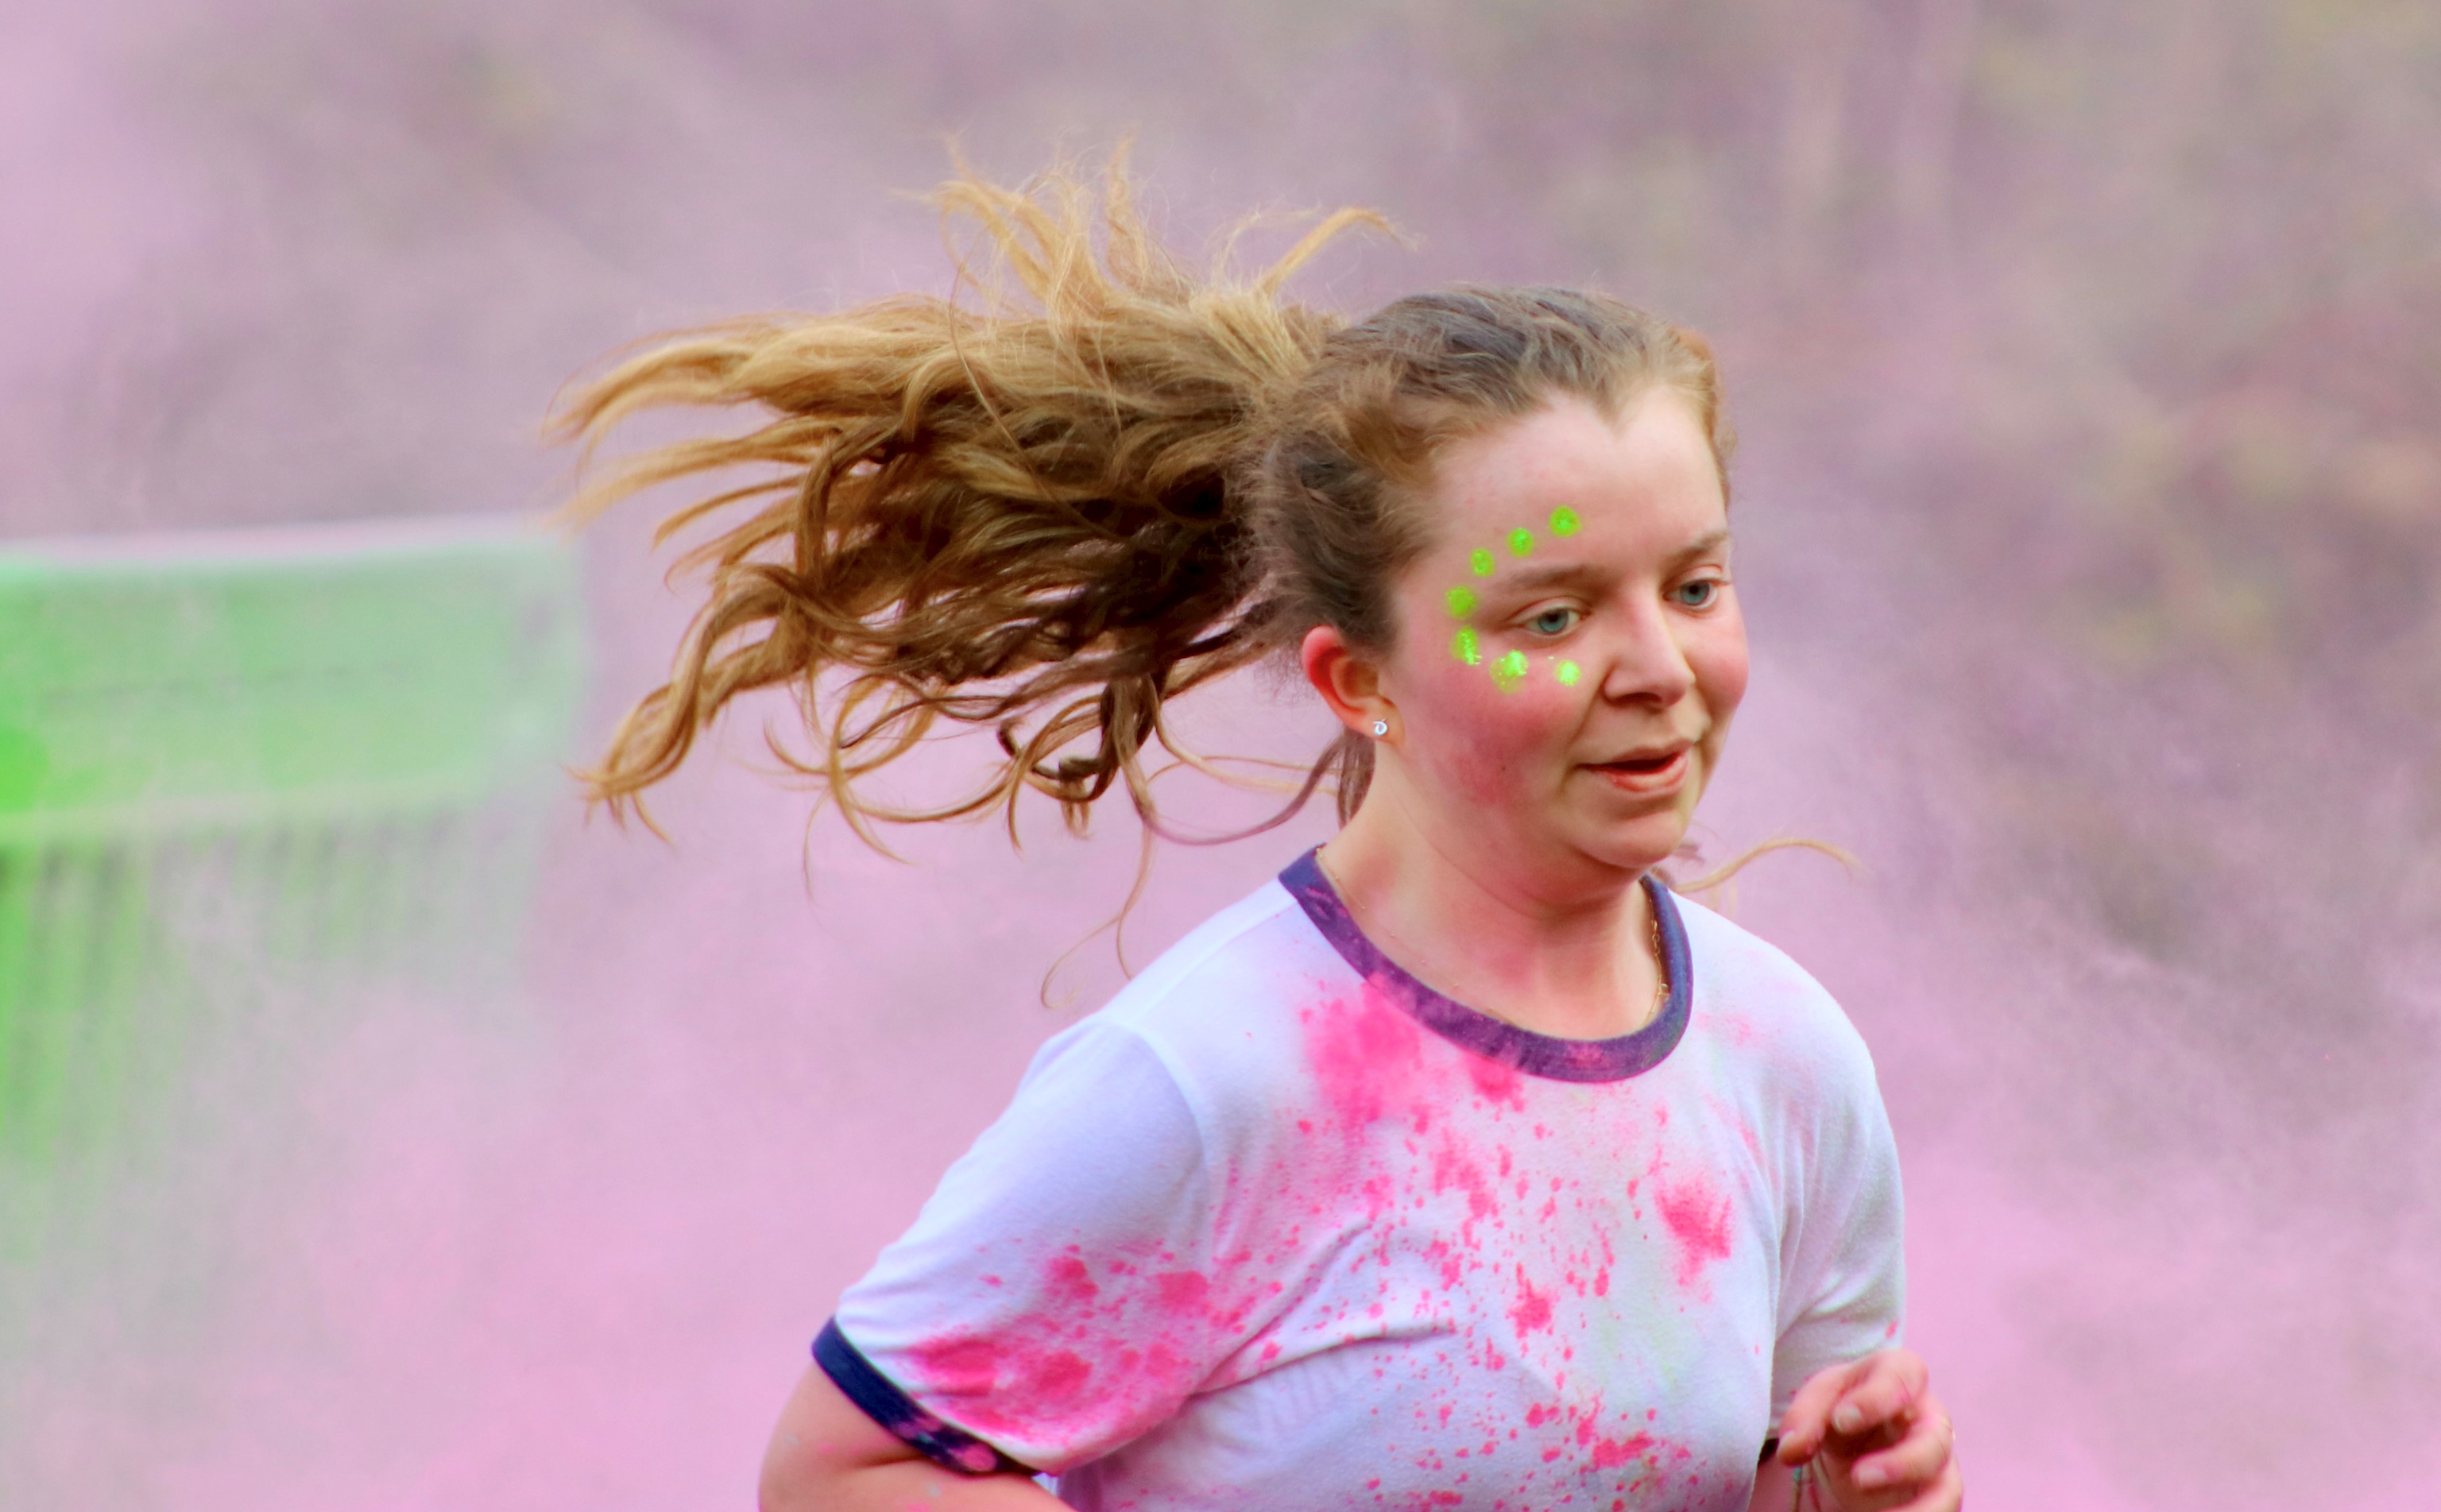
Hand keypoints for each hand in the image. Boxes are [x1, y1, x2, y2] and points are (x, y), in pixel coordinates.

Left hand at [1775, 1349, 1960, 1511]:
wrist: (1855, 1444)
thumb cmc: (1842, 1410)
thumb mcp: (1819, 1402)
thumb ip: (1803, 1419)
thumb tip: (1791, 1450)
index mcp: (1902, 1376)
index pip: (1903, 1375)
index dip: (1876, 1398)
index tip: (1841, 1420)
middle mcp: (1929, 1418)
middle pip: (1935, 1439)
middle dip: (1902, 1463)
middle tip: (1860, 1479)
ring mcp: (1938, 1460)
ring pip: (1946, 1487)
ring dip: (1918, 1510)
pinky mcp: (1937, 1495)